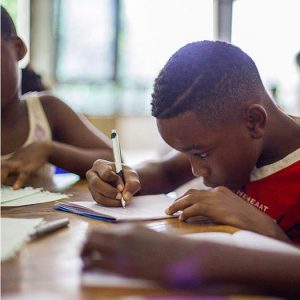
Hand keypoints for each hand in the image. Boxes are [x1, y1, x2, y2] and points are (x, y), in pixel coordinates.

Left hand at [1, 142, 50, 188]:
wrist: (41, 148)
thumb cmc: (28, 157)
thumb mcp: (16, 161)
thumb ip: (8, 169)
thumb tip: (3, 179)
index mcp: (6, 163)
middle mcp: (10, 163)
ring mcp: (19, 164)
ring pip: (6, 169)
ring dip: (0, 177)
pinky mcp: (30, 167)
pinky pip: (24, 174)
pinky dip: (19, 181)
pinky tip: (15, 188)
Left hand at [81, 225, 205, 286]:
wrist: (183, 257)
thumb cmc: (170, 249)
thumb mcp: (149, 236)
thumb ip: (133, 237)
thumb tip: (121, 242)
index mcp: (129, 228)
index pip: (102, 229)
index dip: (93, 238)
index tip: (90, 245)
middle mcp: (122, 235)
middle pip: (92, 235)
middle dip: (84, 244)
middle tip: (84, 253)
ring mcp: (121, 249)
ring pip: (89, 247)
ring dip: (83, 254)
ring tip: (84, 261)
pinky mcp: (123, 266)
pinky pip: (95, 263)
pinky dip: (88, 266)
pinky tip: (88, 271)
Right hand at [86, 159, 140, 206]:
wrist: (124, 181)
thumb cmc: (126, 175)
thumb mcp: (132, 176)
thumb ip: (132, 184)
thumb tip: (126, 197)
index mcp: (100, 164)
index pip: (105, 173)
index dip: (114, 181)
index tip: (122, 187)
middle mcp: (92, 174)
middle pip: (96, 183)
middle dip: (110, 192)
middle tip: (121, 197)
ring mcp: (91, 186)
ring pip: (97, 195)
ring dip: (111, 200)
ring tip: (121, 200)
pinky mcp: (94, 195)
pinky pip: (100, 202)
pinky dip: (110, 204)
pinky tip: (117, 202)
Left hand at [166, 186, 285, 239]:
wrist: (261, 225)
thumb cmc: (247, 220)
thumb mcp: (230, 209)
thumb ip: (217, 208)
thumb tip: (205, 214)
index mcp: (220, 190)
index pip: (198, 192)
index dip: (185, 198)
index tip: (178, 204)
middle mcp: (216, 191)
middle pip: (191, 193)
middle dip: (178, 201)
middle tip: (169, 208)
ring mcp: (215, 198)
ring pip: (190, 199)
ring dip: (177, 206)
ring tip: (169, 212)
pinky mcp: (215, 208)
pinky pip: (195, 209)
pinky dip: (186, 213)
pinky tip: (181, 219)